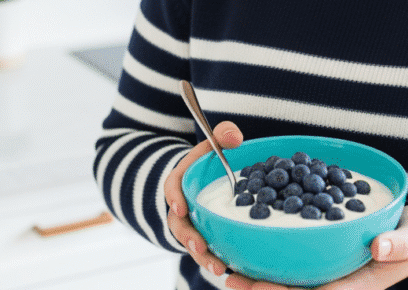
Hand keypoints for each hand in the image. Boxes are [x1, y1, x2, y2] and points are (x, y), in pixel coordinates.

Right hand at [164, 120, 243, 277]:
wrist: (203, 182)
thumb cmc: (208, 162)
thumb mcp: (212, 145)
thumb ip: (222, 134)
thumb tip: (235, 137)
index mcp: (179, 183)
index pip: (171, 188)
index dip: (173, 197)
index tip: (180, 207)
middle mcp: (181, 209)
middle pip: (179, 225)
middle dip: (188, 237)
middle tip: (199, 247)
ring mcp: (191, 227)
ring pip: (192, 245)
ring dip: (204, 258)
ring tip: (219, 268)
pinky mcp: (204, 239)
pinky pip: (208, 253)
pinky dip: (218, 262)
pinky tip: (234, 272)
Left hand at [225, 205, 407, 289]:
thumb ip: (399, 244)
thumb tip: (380, 246)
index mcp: (355, 287)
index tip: (260, 289)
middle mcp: (336, 283)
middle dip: (261, 289)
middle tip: (229, 278)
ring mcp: (329, 273)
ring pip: (288, 279)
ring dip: (257, 277)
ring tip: (226, 268)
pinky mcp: (324, 258)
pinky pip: (294, 262)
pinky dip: (270, 257)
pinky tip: (247, 246)